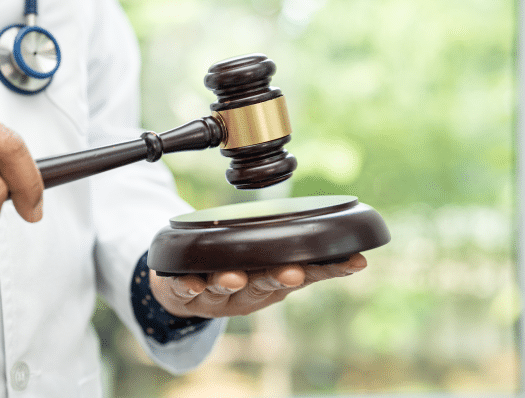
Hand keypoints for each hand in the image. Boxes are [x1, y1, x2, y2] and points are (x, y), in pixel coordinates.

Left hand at [149, 254, 366, 318]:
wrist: (186, 292)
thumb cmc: (237, 272)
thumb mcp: (270, 265)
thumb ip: (300, 255)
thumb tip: (351, 242)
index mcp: (272, 283)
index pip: (306, 276)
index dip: (328, 270)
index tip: (354, 262)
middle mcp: (247, 294)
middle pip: (263, 286)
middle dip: (278, 279)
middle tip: (292, 273)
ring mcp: (215, 296)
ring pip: (223, 289)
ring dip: (229, 282)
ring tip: (234, 276)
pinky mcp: (184, 291)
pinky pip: (185, 290)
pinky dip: (188, 285)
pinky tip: (191, 281)